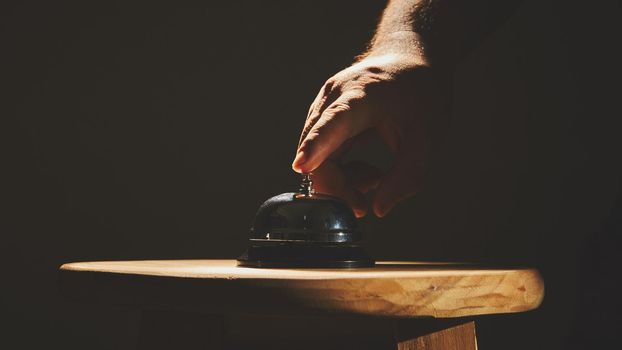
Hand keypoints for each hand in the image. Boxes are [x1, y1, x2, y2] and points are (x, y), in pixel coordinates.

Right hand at [292, 53, 447, 216]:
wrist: (408, 60)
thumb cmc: (419, 94)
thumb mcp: (428, 136)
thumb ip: (407, 175)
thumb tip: (378, 209)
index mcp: (363, 94)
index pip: (334, 121)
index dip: (317, 145)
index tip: (302, 166)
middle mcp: (334, 97)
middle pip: (318, 151)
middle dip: (338, 186)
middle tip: (365, 204)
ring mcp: (323, 107)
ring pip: (315, 158)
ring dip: (341, 180)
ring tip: (375, 178)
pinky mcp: (321, 118)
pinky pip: (319, 155)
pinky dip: (339, 171)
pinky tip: (364, 170)